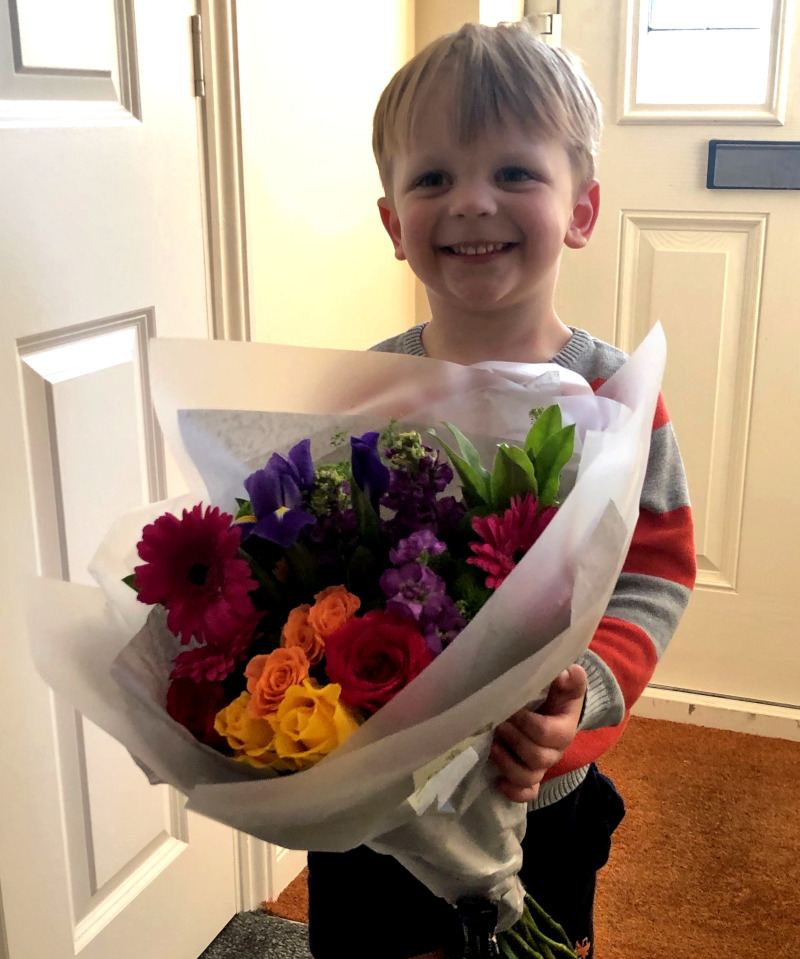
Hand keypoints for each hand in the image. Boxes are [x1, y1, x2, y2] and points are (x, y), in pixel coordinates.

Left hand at [490, 663, 586, 803]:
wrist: (552, 710)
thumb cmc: (554, 695)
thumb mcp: (564, 685)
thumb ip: (570, 680)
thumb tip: (568, 672)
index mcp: (563, 729)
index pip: (547, 733)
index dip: (526, 723)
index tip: (510, 709)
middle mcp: (554, 752)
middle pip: (537, 758)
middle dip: (514, 740)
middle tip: (497, 724)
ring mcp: (541, 767)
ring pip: (528, 778)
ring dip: (507, 764)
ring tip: (492, 746)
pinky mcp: (530, 777)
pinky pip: (526, 794)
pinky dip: (513, 792)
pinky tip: (498, 782)